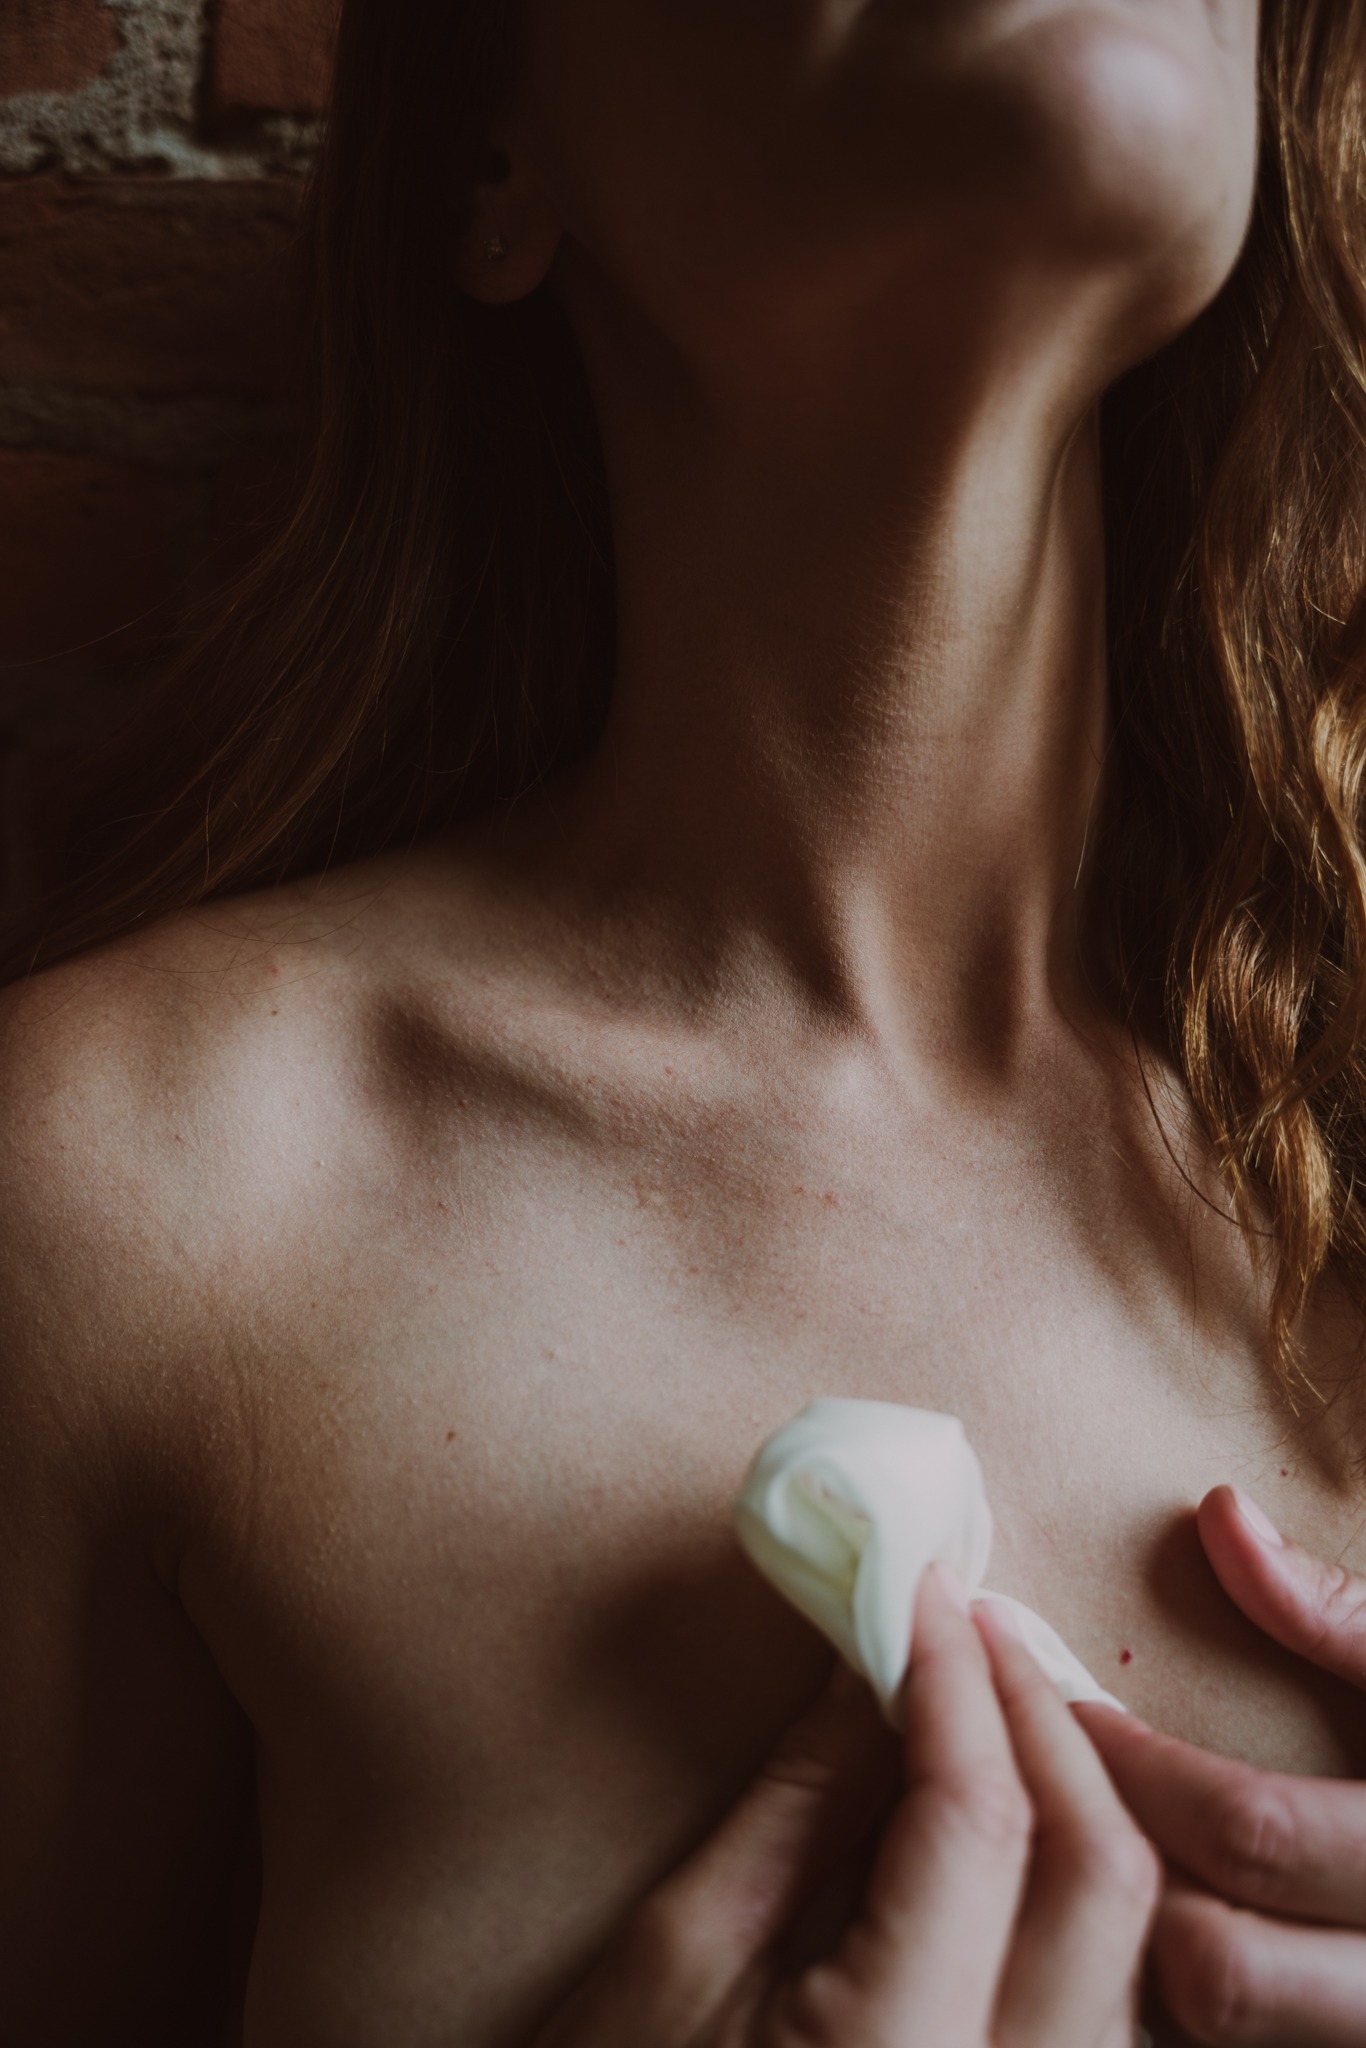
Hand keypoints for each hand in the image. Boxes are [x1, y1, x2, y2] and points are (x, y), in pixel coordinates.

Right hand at [536, 1565, 1158, 2047]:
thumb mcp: (684, 1949)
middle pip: (1100, 1872)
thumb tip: (874, 1661)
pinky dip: (1074, 1880)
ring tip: (994, 1700)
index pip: (978, 1821)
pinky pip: (1106, 1992)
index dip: (955, 1680)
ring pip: (1130, 1936)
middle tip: (970, 1624)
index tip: (922, 1588)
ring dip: (1078, 1796)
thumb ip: (801, 1800)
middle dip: (1043, 1719)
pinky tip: (1015, 1813)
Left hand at [1079, 1484, 1365, 2045]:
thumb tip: (1219, 1518)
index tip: (1047, 1694)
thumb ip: (1343, 1614)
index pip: (1249, 1830)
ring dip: (1144, 1948)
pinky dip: (1197, 2002)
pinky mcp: (1352, 2044)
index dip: (1129, 1761)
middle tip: (1040, 1779)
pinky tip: (1151, 1920)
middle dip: (1115, 1869)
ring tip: (1083, 1844)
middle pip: (1221, 1970)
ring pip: (1231, 2033)